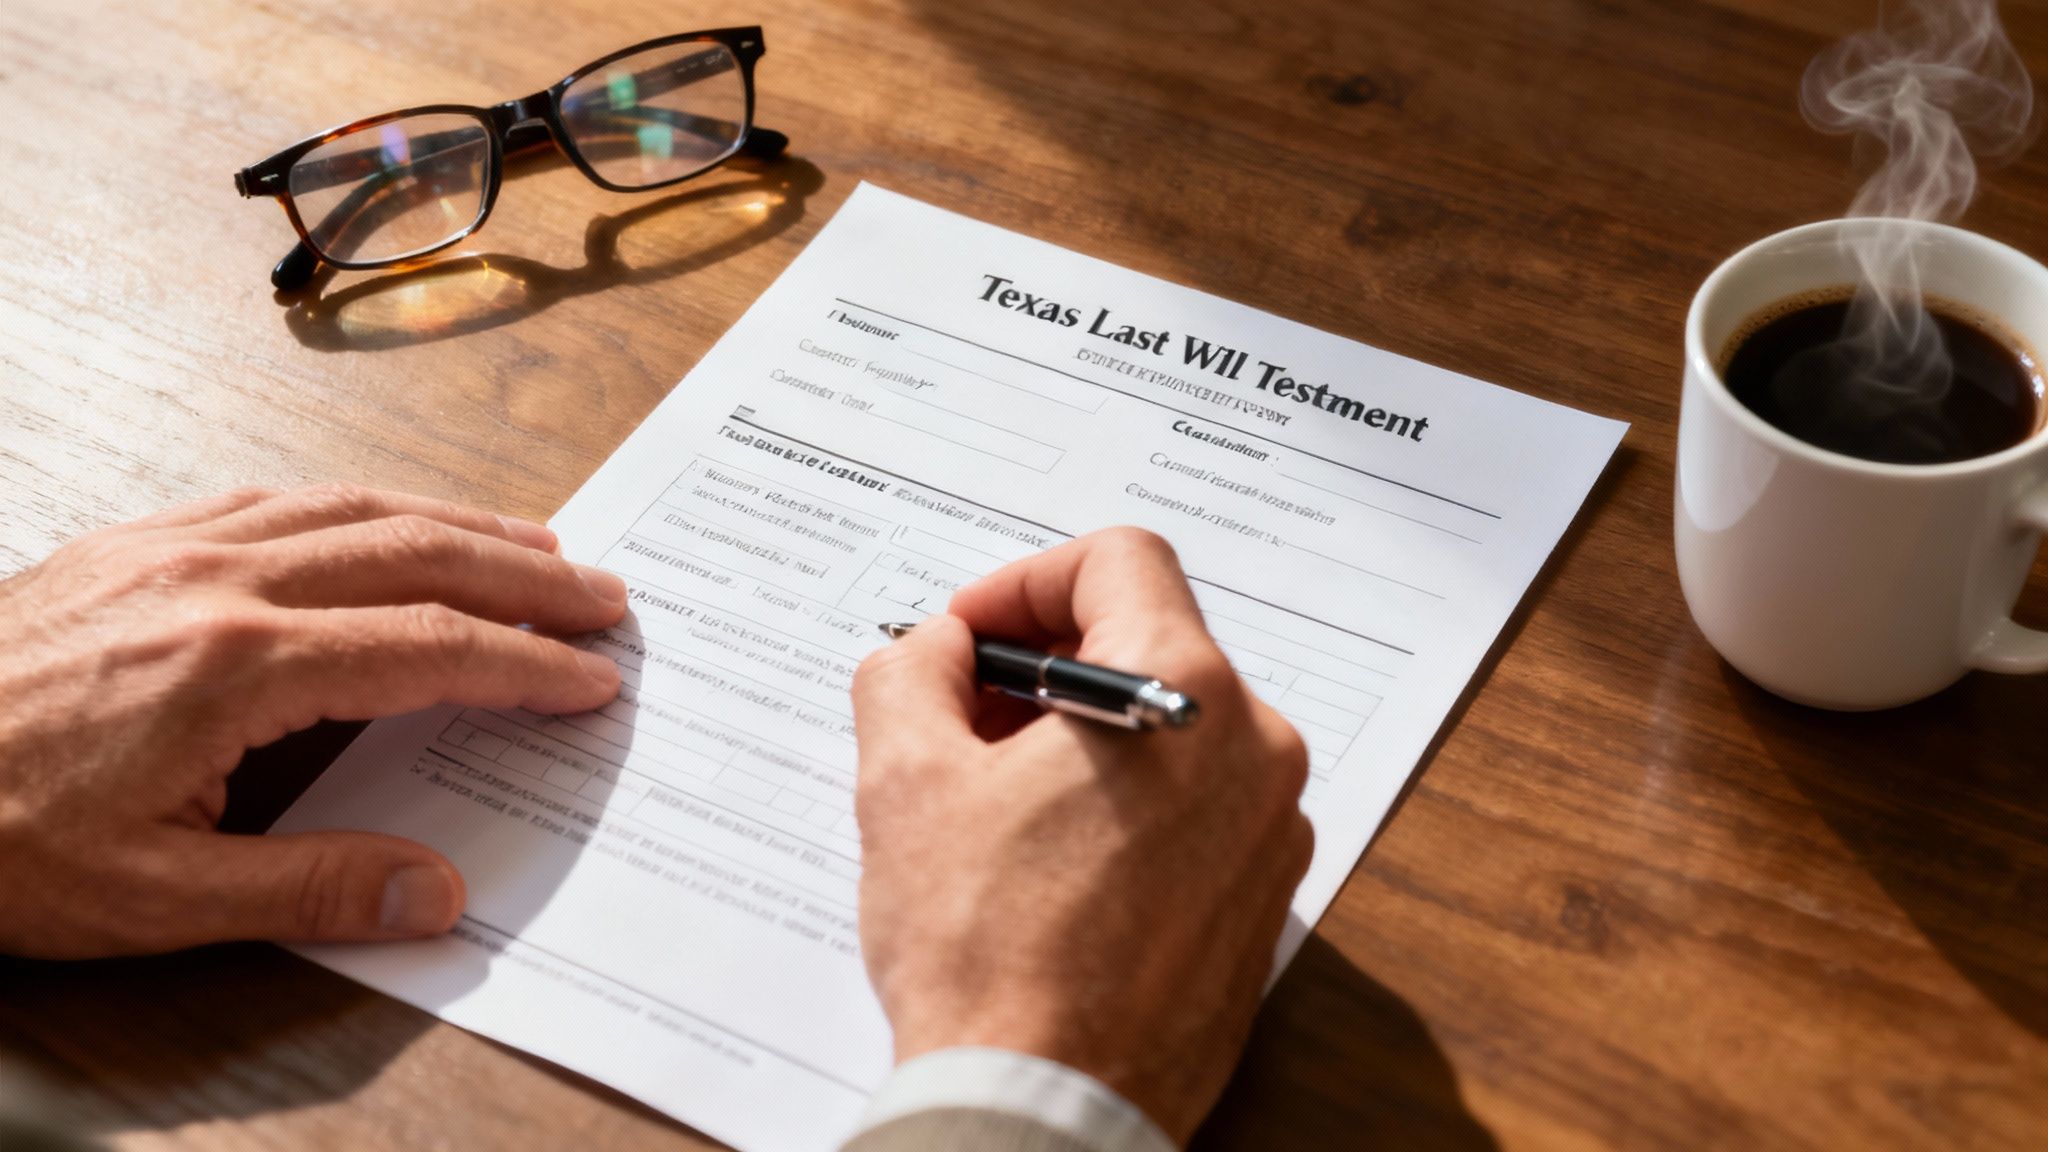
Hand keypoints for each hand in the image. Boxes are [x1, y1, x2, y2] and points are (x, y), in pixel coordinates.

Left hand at [0, 485, 626, 958]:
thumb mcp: (150, 898)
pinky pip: (280, 497)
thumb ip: (309, 889)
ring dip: (459, 523)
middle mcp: (216, 578)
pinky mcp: (132, 541)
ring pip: (353, 507)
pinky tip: (385, 522)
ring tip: (534, 545)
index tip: (592, 676)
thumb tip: (438, 893)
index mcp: (236, 662)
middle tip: (604, 593)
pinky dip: (364, 506)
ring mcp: (171, 545)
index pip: (427, 644)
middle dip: (524, 572)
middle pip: (413, 549)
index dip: (524, 661)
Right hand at [850, 528, 1312, 1142]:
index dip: (1023, 581)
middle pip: (1148, 641)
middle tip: (958, 716)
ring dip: (1079, 734)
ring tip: (991, 797)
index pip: (1119, 560)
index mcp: (1186, 692)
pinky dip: (1122, 800)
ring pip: (1172, 727)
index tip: (967, 636)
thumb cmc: (987, 954)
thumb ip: (912, 672)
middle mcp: (1255, 749)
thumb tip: (935, 648)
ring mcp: (1271, 830)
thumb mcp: (905, 780)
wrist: (1047, 1107)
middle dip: (1043, 664)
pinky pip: (1194, 805)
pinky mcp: (1261, 899)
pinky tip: (1045, 859)